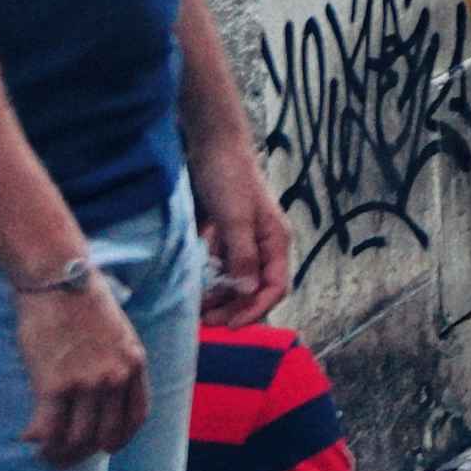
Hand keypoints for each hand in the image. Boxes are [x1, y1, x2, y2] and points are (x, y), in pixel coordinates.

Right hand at [11, 264, 146, 461]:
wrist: (58, 280)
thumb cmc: (83, 302)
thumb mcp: (118, 333)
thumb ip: (116, 364)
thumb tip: (101, 395)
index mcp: (135, 364)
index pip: (136, 417)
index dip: (120, 439)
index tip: (104, 447)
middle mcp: (116, 377)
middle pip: (105, 435)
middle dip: (85, 452)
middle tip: (65, 455)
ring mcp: (87, 383)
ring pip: (77, 438)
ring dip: (59, 452)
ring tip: (45, 452)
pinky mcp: (55, 385)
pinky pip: (49, 429)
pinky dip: (38, 440)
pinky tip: (29, 437)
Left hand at [190, 136, 292, 320]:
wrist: (213, 146)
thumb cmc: (230, 178)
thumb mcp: (236, 218)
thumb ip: (243, 255)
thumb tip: (249, 292)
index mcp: (276, 241)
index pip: (275, 286)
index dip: (255, 309)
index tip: (231, 325)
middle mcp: (263, 245)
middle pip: (255, 288)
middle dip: (234, 307)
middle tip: (207, 321)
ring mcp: (244, 241)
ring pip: (236, 279)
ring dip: (219, 296)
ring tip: (197, 309)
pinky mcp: (226, 235)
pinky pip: (221, 266)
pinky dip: (209, 279)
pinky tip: (194, 288)